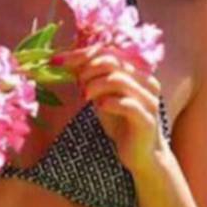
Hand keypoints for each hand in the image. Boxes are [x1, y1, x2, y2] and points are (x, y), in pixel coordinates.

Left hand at [54, 43, 164, 172]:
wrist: (140, 155)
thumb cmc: (120, 123)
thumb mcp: (102, 96)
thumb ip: (90, 79)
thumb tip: (66, 61)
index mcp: (137, 73)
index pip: (108, 52)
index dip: (82, 54)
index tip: (58, 61)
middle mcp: (147, 82)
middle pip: (113, 62)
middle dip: (87, 70)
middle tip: (77, 85)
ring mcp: (149, 100)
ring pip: (118, 80)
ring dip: (94, 85)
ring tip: (84, 96)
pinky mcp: (147, 120)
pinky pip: (127, 104)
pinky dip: (109, 102)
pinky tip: (100, 106)